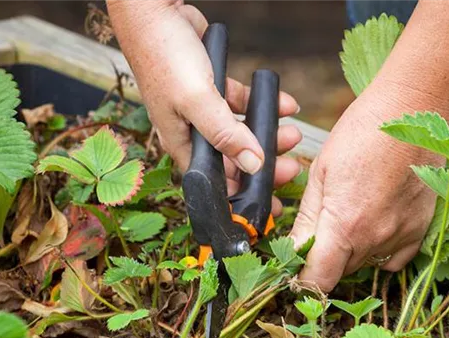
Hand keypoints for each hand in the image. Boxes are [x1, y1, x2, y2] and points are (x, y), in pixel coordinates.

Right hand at [107, 0, 302, 213]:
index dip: (243, 197)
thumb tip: (253, 165)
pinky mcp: (214, 89)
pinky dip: (265, 106)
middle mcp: (193, 132)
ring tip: (293, 134)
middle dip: (265, 167)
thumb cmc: (165, 57)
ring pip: (243, 134)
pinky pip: (244, 105)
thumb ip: (226, 135)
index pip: (216, 184)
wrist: (155, 11)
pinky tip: (286, 105)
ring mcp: (204, 111)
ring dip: (269, 136)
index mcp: (182, 144)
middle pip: (234, 161)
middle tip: (292, 168)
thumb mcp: (197, 100)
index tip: (270, 207)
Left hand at [290, 81, 442, 291]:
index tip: (296, 267)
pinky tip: (374, 223)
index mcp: (344, 225)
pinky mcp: (420, 229)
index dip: (302, 279)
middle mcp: (375, 239)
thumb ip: (307, 220)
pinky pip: (393, 258)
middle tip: (321, 226)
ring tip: (350, 214)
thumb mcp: (321, 172)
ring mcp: (401, 236)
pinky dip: (379, 250)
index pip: (318, 279)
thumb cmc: (362, 133)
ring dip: (350, 252)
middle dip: (324, 258)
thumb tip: (292, 252)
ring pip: (364, 264)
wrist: (413, 111)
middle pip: (340, 272)